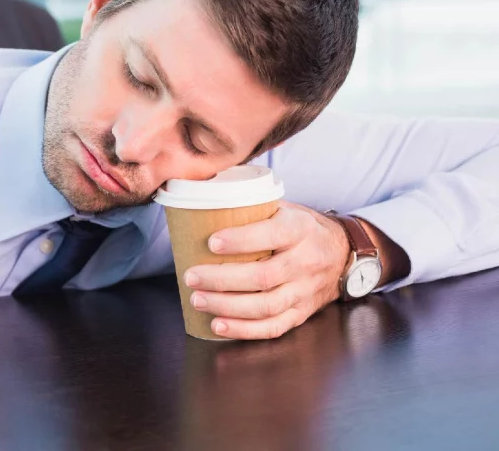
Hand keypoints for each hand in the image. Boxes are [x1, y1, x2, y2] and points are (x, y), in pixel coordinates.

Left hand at [182, 201, 349, 339]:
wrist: (342, 253)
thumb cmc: (301, 228)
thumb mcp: (285, 208)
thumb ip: (253, 208)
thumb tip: (205, 203)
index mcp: (300, 229)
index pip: (272, 235)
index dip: (240, 240)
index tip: (211, 243)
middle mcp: (306, 261)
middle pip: (263, 277)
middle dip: (222, 279)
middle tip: (192, 277)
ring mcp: (305, 290)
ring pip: (266, 306)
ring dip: (228, 306)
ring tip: (198, 300)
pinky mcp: (302, 313)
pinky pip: (274, 327)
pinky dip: (244, 330)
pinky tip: (218, 325)